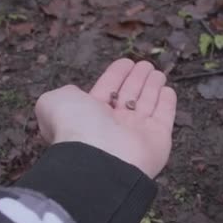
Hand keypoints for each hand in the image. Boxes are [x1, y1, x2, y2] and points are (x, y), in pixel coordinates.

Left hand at [34, 59, 176, 177]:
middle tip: (146, 65)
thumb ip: (64, 94)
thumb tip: (75, 93)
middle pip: (130, 95)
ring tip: (158, 73)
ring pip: (148, 103)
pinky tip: (168, 90)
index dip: (116, 75)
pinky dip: (167, 102)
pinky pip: (164, 116)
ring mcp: (138, 132)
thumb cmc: (76, 127)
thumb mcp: (54, 103)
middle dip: (137, 79)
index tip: (126, 62)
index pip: (108, 90)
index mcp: (91, 115)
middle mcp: (115, 124)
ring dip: (153, 86)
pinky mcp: (159, 139)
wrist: (100, 160)